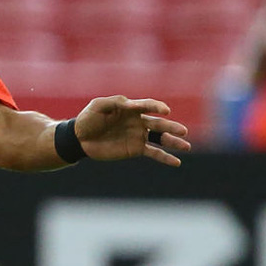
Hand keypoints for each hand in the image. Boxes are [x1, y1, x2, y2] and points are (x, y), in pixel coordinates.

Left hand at [74, 96, 190, 166]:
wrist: (79, 138)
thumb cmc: (88, 119)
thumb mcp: (98, 106)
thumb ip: (114, 102)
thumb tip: (131, 102)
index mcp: (131, 108)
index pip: (147, 106)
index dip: (156, 107)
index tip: (166, 110)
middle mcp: (139, 121)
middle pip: (158, 124)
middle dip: (171, 127)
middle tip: (183, 131)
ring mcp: (139, 136)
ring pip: (160, 138)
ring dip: (174, 142)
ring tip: (186, 146)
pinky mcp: (136, 149)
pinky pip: (154, 153)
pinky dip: (165, 157)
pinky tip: (177, 162)